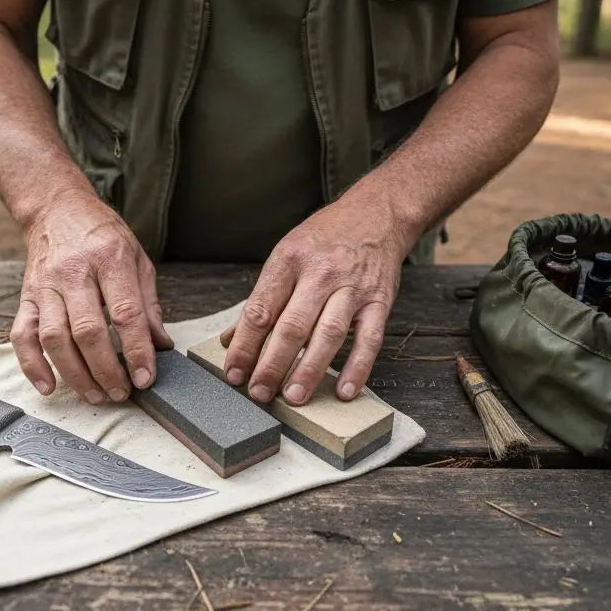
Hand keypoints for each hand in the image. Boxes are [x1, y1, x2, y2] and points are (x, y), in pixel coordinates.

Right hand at [10, 190, 172, 402]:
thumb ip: (148, 304)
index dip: (137, 350)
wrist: (58, 209)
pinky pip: (22, 335)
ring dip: (75, 374)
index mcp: (110, 259)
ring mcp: (46, 286)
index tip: (145, 378)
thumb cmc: (102, 236)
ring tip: (96, 396)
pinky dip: (32, 365)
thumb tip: (161, 346)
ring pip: (55, 338)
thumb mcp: (137, 258)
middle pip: (88, 331)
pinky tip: (48, 386)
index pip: (125, 313)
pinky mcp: (26, 297)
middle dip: (106, 370)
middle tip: (121, 393)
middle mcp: (74, 272)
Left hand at [220, 192, 413, 405]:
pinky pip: (369, 339)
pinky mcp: (380, 301)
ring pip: (328, 335)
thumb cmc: (326, 237)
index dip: (244, 345)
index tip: (233, 372)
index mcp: (289, 260)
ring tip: (293, 397)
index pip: (261, 309)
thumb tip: (231, 339)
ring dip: (309, 370)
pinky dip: (357, 367)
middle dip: (271, 364)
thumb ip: (262, 299)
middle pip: (291, 326)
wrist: (377, 214)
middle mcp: (320, 273)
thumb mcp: (286, 255)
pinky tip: (344, 391)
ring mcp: (352, 288)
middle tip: (259, 393)